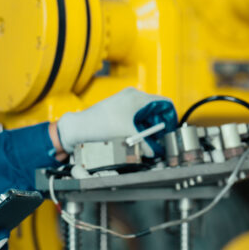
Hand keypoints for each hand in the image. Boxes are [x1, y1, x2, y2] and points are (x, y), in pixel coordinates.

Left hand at [56, 87, 175, 155]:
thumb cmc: (100, 126)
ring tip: (147, 143)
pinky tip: (136, 139)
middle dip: (158, 126)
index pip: (164, 103)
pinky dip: (137, 128)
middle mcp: (132, 96)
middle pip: (155, 110)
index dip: (170, 118)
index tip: (170, 132)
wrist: (78, 128)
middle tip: (160, 141)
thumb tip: (153, 153)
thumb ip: (144, 145)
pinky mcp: (117, 110)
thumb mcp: (127, 136)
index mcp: (137, 97)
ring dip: (147, 129)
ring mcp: (124, 102)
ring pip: (144, 115)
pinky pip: (134, 118)